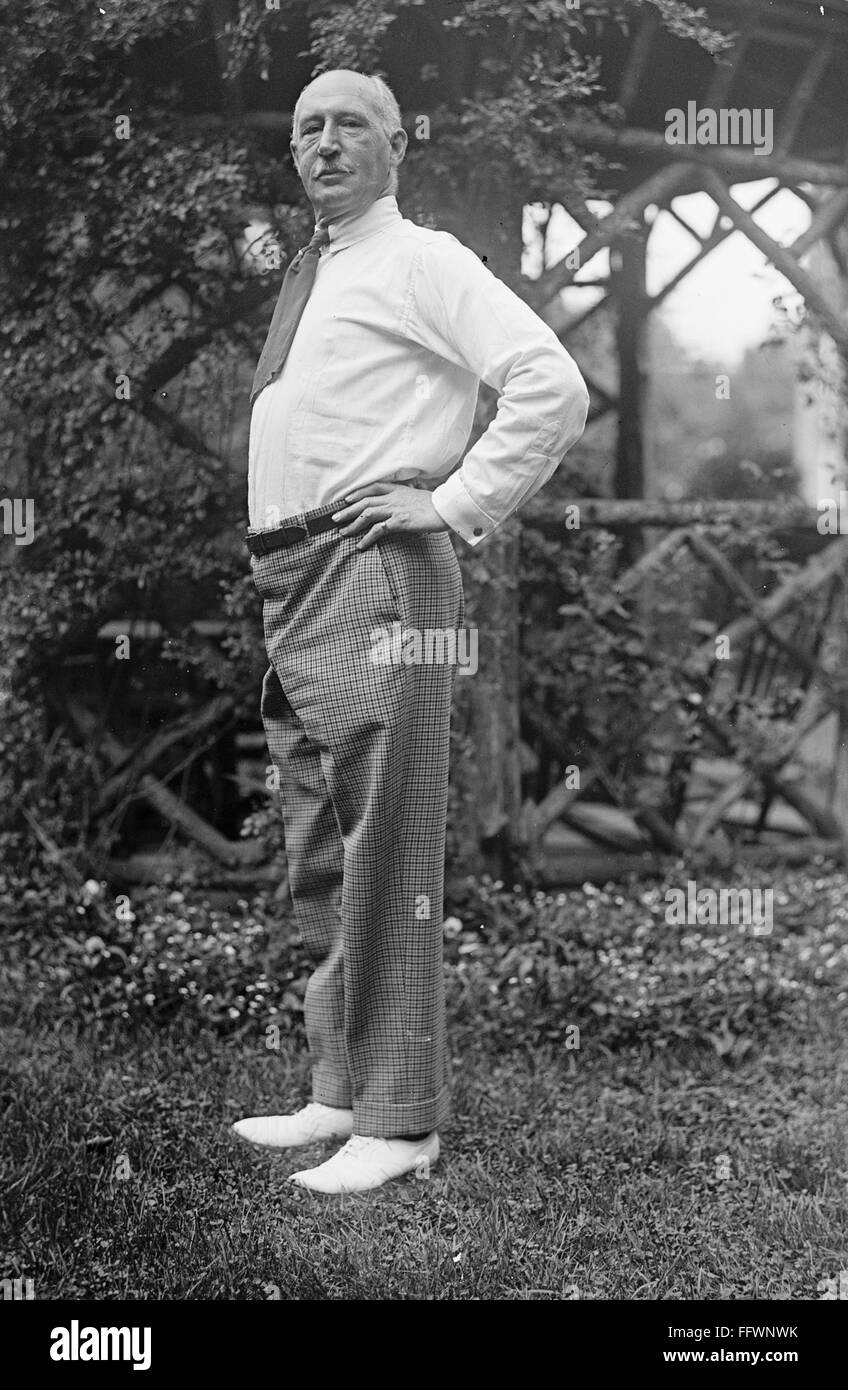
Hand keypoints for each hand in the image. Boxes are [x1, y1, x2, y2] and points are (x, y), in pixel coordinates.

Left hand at [332, 483, 448, 549]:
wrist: (447, 508)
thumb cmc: (436, 505)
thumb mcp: (419, 497)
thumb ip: (407, 498)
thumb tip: (403, 504)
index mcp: (398, 490)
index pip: (372, 488)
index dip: (357, 493)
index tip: (346, 499)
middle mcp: (394, 497)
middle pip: (364, 502)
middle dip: (347, 510)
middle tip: (334, 518)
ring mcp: (396, 509)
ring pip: (367, 514)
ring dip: (352, 524)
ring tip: (342, 532)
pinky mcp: (400, 521)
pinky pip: (378, 529)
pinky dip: (367, 537)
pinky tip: (360, 545)